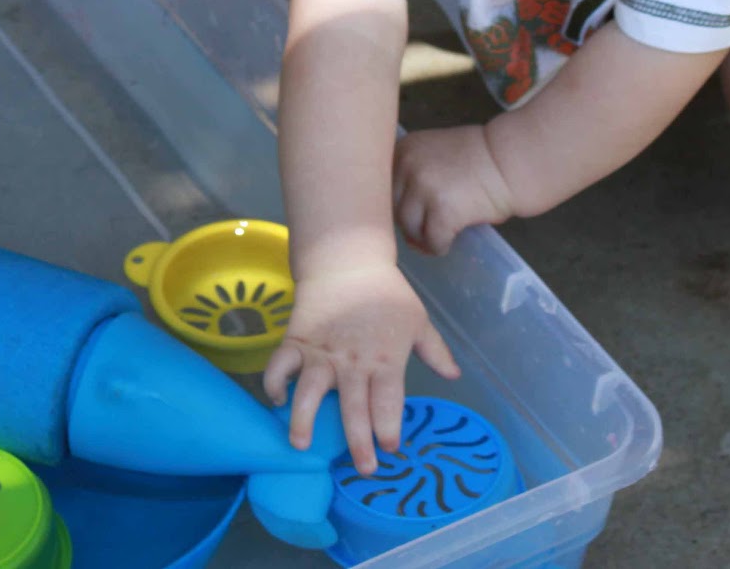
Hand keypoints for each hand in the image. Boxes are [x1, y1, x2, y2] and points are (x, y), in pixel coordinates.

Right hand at [263, 262, 459, 473]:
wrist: (347, 260)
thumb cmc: (386, 292)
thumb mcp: (418, 319)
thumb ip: (434, 350)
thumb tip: (454, 376)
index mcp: (385, 358)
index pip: (388, 401)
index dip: (390, 427)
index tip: (392, 448)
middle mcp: (352, 361)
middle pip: (354, 408)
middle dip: (358, 442)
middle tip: (363, 468)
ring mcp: (321, 352)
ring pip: (310, 392)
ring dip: (304, 420)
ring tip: (301, 446)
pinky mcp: (296, 341)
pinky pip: (280, 366)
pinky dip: (275, 384)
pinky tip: (277, 401)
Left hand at [393, 125, 517, 255]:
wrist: (511, 160)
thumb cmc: (480, 158)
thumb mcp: (435, 152)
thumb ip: (414, 171)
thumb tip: (398, 213)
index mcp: (403, 149)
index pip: (383, 188)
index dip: (396, 206)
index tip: (409, 216)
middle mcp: (408, 165)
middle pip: (392, 208)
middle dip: (408, 223)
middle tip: (422, 233)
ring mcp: (424, 187)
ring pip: (408, 227)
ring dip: (421, 239)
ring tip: (435, 240)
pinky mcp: (443, 210)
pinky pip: (432, 240)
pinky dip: (439, 247)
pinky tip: (448, 243)